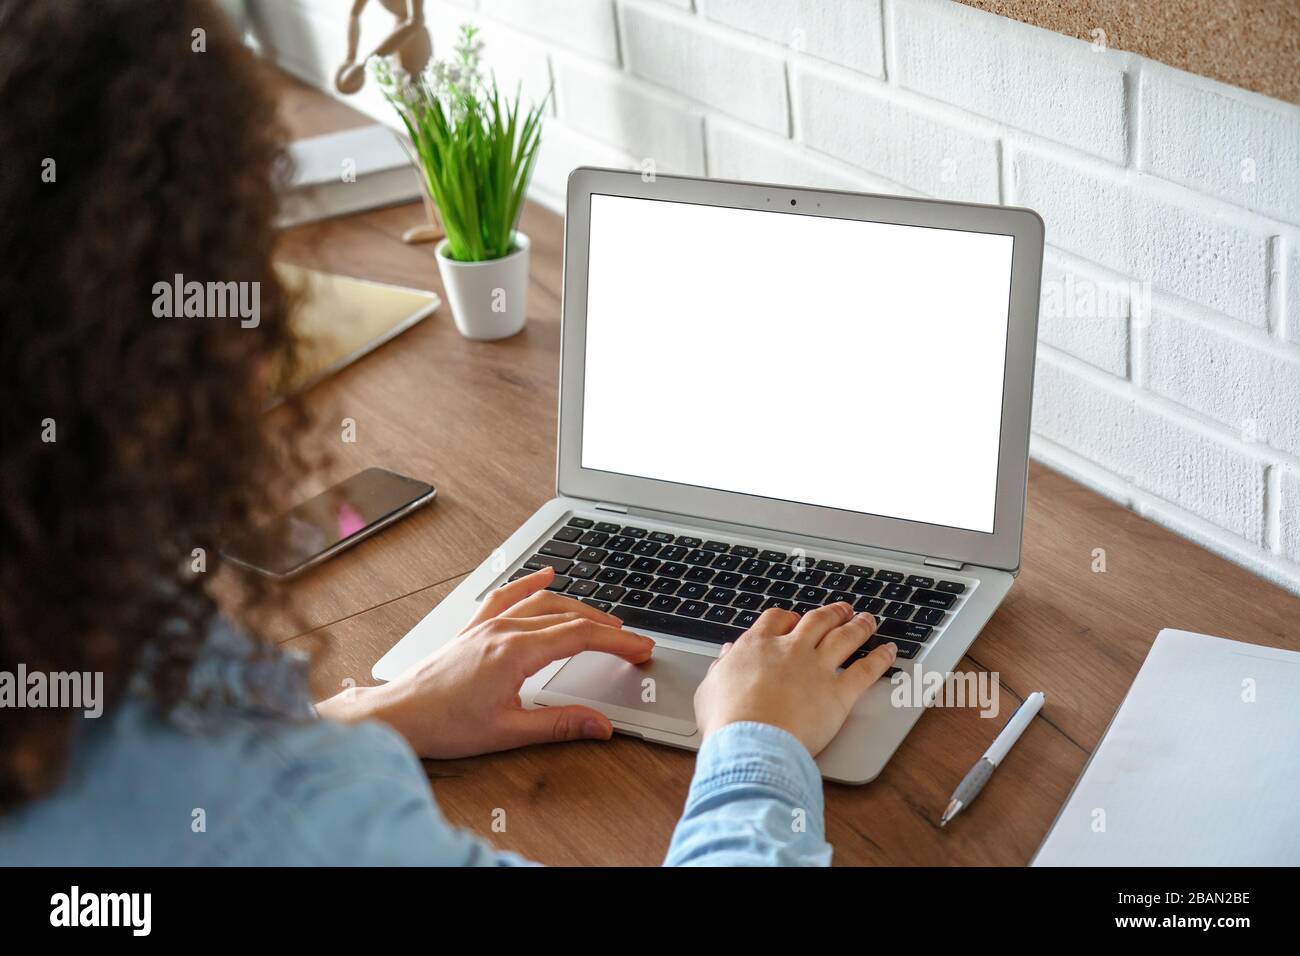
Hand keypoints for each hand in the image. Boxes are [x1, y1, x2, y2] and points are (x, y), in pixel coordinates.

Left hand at [319, 567, 653, 757]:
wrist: (398, 716)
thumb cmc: (444, 725)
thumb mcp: (509, 732)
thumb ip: (559, 725)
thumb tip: (600, 725)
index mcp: (515, 652)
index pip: (580, 637)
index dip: (617, 641)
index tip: (640, 649)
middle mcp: (503, 630)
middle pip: (568, 616)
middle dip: (606, 626)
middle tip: (633, 641)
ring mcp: (487, 625)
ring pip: (543, 603)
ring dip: (578, 607)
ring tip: (604, 620)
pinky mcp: (474, 628)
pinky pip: (507, 595)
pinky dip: (530, 583)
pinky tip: (545, 575)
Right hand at [693, 603, 896, 755]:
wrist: (751, 742)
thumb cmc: (727, 721)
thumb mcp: (710, 689)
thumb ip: (722, 668)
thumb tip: (728, 654)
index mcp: (758, 646)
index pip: (777, 619)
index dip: (789, 618)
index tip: (795, 620)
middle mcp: (791, 650)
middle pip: (817, 621)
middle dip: (832, 613)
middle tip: (842, 610)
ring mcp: (817, 668)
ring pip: (845, 637)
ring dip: (859, 625)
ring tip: (868, 619)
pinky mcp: (839, 693)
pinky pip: (866, 670)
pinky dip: (881, 658)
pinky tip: (889, 651)